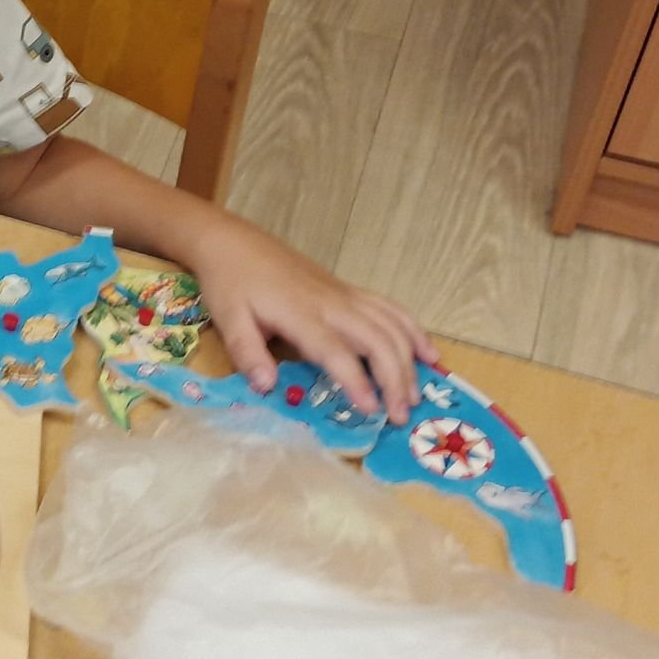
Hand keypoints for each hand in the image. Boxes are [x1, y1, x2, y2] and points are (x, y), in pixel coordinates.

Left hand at [190, 222, 438, 424]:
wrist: (234, 243)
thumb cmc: (231, 284)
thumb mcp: (229, 320)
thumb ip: (248, 354)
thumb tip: (267, 387)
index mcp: (301, 314)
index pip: (336, 351)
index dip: (356, 381)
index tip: (370, 410)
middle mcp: (331, 303)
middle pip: (377, 340)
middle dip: (395, 379)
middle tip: (400, 416)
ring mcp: (345, 294)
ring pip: (391, 325)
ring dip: (409, 361)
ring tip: (416, 396)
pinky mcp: (349, 290)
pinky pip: (390, 308)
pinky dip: (414, 331)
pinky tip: (429, 354)